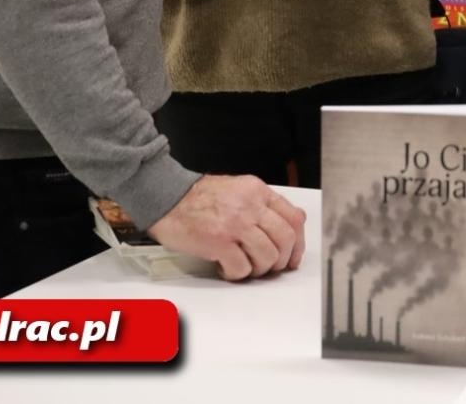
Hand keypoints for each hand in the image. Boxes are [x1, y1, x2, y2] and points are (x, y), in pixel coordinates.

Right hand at [147, 174, 307, 280]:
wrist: (166, 197)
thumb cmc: (198, 197)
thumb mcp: (239, 190)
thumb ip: (263, 204)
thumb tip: (288, 223)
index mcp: (258, 191)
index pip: (294, 218)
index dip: (298, 243)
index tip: (293, 257)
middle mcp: (250, 206)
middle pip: (286, 239)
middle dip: (282, 260)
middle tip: (270, 267)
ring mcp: (235, 224)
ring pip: (268, 256)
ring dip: (259, 269)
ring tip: (246, 267)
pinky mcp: (219, 242)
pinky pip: (242, 268)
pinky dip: (237, 275)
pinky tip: (227, 269)